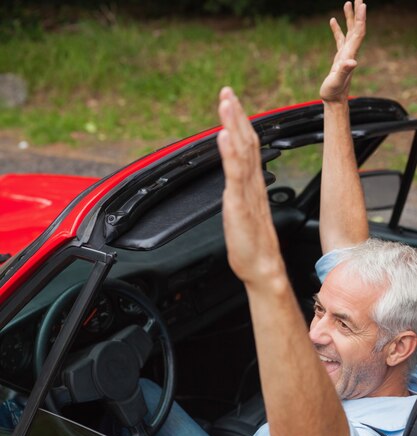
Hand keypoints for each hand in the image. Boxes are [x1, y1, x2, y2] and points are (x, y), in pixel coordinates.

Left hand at [217, 87, 282, 286]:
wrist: (261, 268)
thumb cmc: (252, 246)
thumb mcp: (241, 213)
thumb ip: (239, 194)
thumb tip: (234, 183)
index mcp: (252, 185)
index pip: (247, 147)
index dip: (239, 124)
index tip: (231, 103)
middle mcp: (252, 184)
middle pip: (246, 142)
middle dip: (236, 115)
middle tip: (227, 92)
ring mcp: (246, 193)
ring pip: (242, 152)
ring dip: (233, 125)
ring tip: (227, 102)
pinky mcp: (240, 206)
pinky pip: (236, 176)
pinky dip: (230, 154)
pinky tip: (224, 137)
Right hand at [320, 0, 366, 102]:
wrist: (334, 100)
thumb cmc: (334, 92)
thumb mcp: (337, 81)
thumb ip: (344, 71)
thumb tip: (352, 62)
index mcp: (349, 54)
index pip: (358, 33)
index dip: (361, 19)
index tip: (362, 5)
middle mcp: (350, 52)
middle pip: (356, 28)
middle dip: (357, 13)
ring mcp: (345, 54)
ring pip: (349, 31)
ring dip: (349, 17)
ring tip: (347, 3)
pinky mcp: (339, 57)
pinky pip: (340, 39)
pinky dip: (337, 29)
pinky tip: (333, 20)